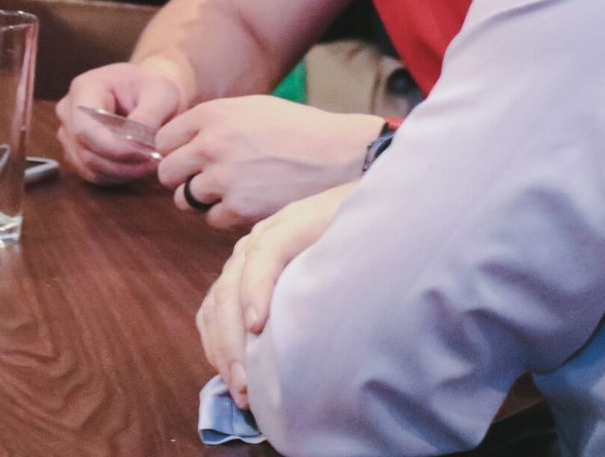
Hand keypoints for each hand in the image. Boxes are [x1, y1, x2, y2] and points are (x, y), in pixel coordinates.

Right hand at [55, 61, 187, 184]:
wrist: (150, 91)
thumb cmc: (154, 86)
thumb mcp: (161, 93)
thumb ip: (149, 115)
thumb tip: (136, 144)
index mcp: (83, 88)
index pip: (85, 128)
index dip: (113, 148)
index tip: (145, 154)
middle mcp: (69, 112)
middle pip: (86, 152)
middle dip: (123, 163)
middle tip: (156, 162)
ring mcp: (69, 134)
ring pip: (89, 168)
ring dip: (123, 173)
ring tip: (152, 165)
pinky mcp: (77, 153)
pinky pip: (94, 174)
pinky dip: (119, 176)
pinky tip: (140, 167)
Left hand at [156, 97, 380, 229]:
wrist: (339, 155)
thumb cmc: (299, 130)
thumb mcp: (252, 108)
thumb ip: (214, 122)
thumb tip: (182, 141)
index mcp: (212, 114)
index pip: (164, 139)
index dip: (177, 150)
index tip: (191, 158)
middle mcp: (211, 144)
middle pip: (167, 173)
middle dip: (183, 178)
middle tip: (206, 179)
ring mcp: (223, 178)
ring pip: (184, 199)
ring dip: (203, 199)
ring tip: (232, 190)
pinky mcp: (239, 208)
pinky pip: (211, 219)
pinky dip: (225, 215)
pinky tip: (248, 202)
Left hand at [197, 183, 352, 409]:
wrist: (388, 210)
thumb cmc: (358, 260)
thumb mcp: (317, 295)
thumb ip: (291, 320)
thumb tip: (276, 374)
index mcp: (252, 269)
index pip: (216, 312)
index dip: (219, 352)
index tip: (235, 392)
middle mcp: (251, 251)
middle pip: (218, 306)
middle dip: (225, 354)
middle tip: (242, 395)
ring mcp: (267, 235)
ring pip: (230, 289)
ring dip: (233, 337)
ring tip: (246, 376)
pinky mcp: (290, 225)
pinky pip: (263, 259)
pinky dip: (255, 292)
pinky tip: (258, 322)